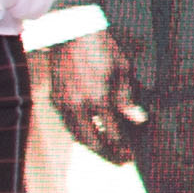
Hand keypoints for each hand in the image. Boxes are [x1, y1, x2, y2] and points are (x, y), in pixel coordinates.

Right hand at [42, 28, 141, 163]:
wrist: (71, 32)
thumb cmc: (101, 47)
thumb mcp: (123, 69)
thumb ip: (128, 98)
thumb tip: (138, 119)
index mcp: (99, 99)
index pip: (114, 133)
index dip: (123, 146)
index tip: (131, 153)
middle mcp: (79, 106)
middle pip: (93, 141)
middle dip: (107, 154)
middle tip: (119, 160)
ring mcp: (64, 103)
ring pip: (77, 135)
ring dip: (91, 146)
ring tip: (105, 151)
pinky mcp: (55, 99)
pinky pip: (68, 124)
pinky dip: (79, 133)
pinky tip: (89, 133)